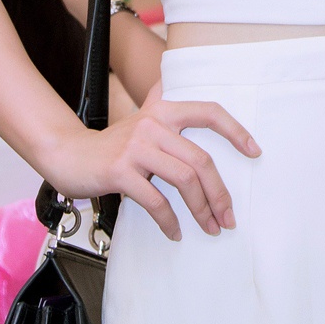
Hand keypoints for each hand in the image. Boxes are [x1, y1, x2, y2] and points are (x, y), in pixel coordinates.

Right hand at [48, 81, 260, 240]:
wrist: (69, 154)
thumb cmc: (112, 144)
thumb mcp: (142, 119)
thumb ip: (164, 105)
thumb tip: (185, 91)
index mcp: (164, 111)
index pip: (209, 112)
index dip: (236, 131)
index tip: (255, 152)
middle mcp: (153, 124)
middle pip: (201, 160)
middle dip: (220, 194)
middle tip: (229, 218)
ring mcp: (136, 147)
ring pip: (184, 180)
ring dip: (202, 210)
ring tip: (209, 228)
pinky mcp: (120, 171)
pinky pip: (156, 200)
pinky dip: (169, 221)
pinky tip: (175, 232)